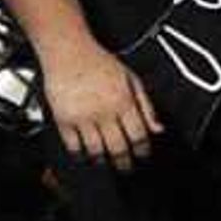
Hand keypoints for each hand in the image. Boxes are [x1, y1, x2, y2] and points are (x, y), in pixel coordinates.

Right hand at [37, 37, 158, 170]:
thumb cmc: (99, 63)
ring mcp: (82, 117)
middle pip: (118, 147)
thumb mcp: (132, 79)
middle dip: (125, 162)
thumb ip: (146, 105)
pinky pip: (73, 145)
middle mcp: (104, 112)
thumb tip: (157, 127)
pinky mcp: (63, 120)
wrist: (68, 53)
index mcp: (123, 101)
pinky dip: (81, 154)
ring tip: (107, 162)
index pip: (139, 135)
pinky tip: (86, 154)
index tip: (143, 154)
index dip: (143, 149)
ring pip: (96, 151)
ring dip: (103, 161)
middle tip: (127, 167)